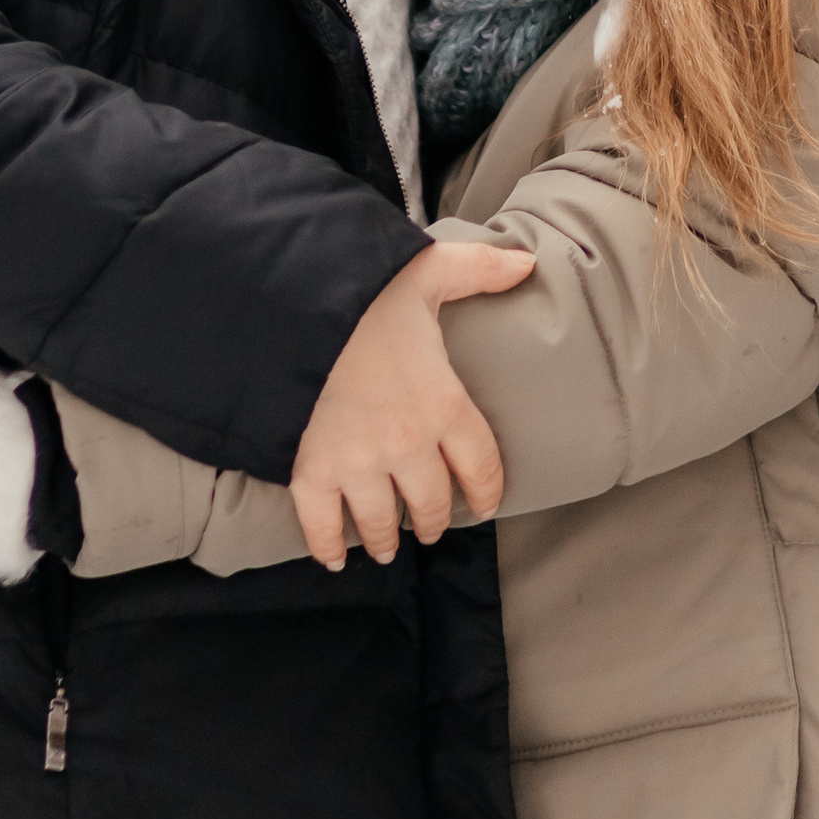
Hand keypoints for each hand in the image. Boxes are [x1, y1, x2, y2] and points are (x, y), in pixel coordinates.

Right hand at [290, 243, 534, 570]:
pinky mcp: (310, 470)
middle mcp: (407, 444)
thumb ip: (480, 270)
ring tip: (387, 545)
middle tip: (430, 525)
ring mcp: (358, 463)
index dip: (486, 491)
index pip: (481, 467)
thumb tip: (528, 261)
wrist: (289, 303)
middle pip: (432, 504)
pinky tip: (335, 556)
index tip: (484, 504)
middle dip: (434, 519)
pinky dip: (328, 546)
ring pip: (382, 522)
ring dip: (387, 538)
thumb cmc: (363, 287)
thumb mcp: (427, 271)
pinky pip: (323, 524)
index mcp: (443, 402)